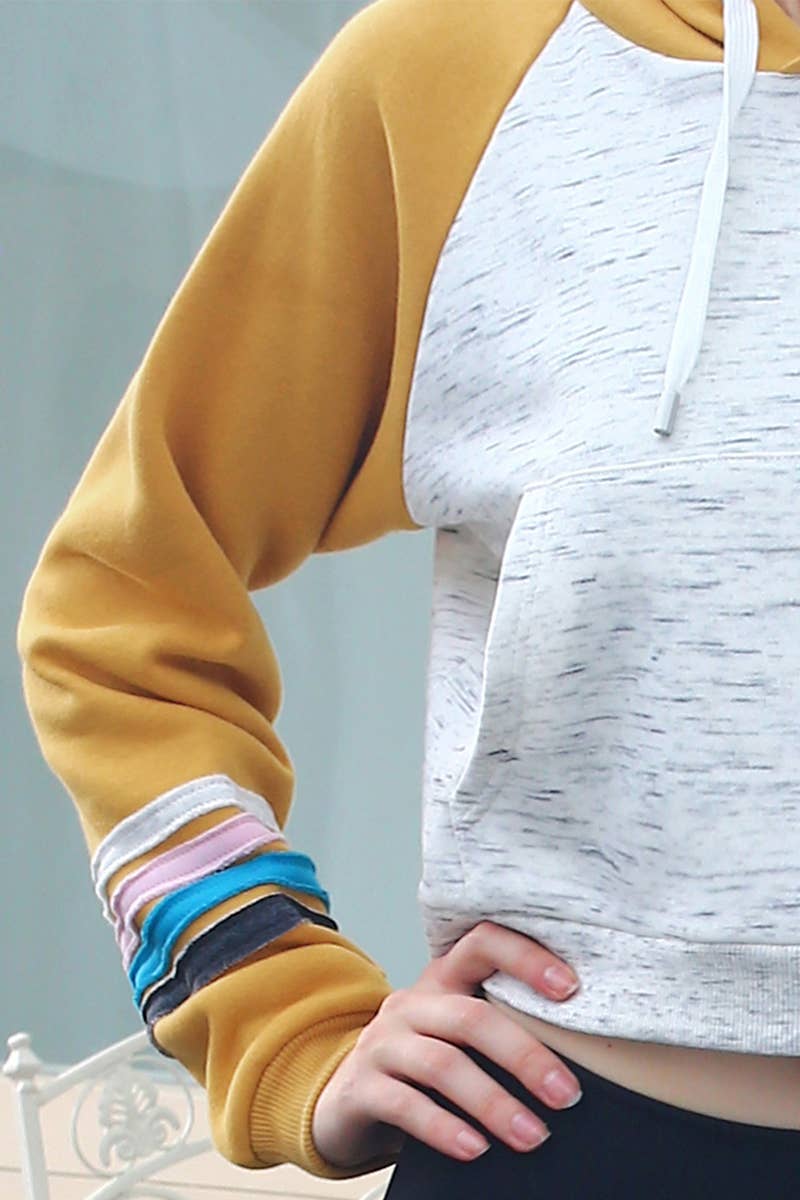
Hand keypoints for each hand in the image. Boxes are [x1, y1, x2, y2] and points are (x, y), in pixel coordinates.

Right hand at [311, 921, 581, 1168]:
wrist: (347, 1097)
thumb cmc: (420, 1065)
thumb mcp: (455, 1035)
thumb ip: (499, 1030)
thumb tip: (574, 1064)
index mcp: (443, 978)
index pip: (483, 943)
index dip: (526, 958)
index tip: (570, 988)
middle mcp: (412, 1002)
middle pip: (471, 1017)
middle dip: (524, 1056)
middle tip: (566, 1095)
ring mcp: (383, 1042)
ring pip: (442, 1064)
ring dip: (493, 1103)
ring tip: (532, 1135)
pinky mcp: (362, 1086)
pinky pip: (405, 1104)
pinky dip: (445, 1128)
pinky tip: (475, 1148)